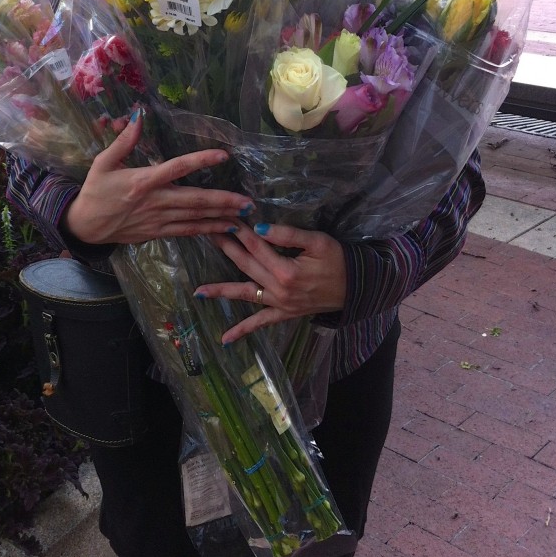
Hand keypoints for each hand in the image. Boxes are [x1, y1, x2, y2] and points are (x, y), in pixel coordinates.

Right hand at [65, 109, 254, 245]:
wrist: (84, 227)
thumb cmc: (95, 191)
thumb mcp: (104, 162)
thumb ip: (124, 140)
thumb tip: (138, 114)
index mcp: (143, 181)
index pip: (177, 167)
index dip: (201, 160)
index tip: (224, 155)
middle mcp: (155, 201)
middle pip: (195, 200)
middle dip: (223, 201)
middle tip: (248, 201)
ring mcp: (158, 220)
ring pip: (195, 218)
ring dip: (221, 217)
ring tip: (244, 215)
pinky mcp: (158, 233)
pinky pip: (187, 232)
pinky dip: (207, 230)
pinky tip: (224, 228)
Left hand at [195, 222, 347, 343]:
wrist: (356, 288)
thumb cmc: (339, 260)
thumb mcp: (318, 241)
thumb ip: (288, 235)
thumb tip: (259, 228)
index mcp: (286, 270)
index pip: (257, 245)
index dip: (240, 230)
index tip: (225, 218)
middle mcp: (279, 289)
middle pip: (246, 265)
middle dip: (226, 248)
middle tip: (207, 234)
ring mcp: (280, 304)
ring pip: (245, 294)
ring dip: (221, 291)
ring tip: (199, 292)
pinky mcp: (284, 314)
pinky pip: (260, 323)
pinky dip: (243, 331)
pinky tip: (224, 339)